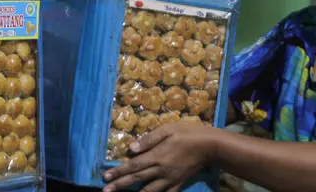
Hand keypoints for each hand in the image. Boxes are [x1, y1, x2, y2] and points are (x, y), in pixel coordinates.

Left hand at [102, 123, 217, 191]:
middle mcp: (160, 170)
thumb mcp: (167, 130)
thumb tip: (130, 149)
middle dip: (119, 186)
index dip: (118, 172)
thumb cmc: (188, 133)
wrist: (210, 146)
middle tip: (105, 191)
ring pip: (149, 190)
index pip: (132, 165)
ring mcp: (170, 179)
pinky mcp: (178, 183)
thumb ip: (148, 140)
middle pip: (136, 179)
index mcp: (156, 156)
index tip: (105, 177)